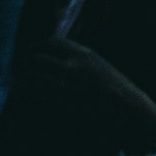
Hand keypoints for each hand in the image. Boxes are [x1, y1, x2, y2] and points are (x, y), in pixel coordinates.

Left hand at [8, 39, 155, 155]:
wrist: (128, 113)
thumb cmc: (117, 91)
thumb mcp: (101, 66)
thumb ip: (81, 61)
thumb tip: (62, 59)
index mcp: (85, 54)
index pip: (53, 42)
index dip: (43, 49)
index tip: (40, 57)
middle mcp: (73, 67)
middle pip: (37, 59)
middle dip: (31, 66)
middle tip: (29, 75)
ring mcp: (65, 86)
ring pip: (31, 79)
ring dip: (26, 83)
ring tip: (26, 91)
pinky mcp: (60, 107)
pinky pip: (35, 99)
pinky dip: (29, 99)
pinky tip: (31, 104)